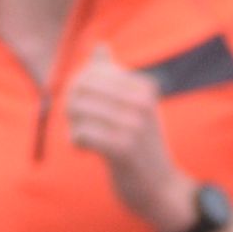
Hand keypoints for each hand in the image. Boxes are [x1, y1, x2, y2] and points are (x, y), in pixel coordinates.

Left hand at [64, 48, 195, 231]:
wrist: (160, 185)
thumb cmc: (142, 142)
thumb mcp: (135, 105)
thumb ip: (115, 75)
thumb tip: (100, 46)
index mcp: (145, 86)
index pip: (93, 72)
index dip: (79, 88)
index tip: (86, 107)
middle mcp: (142, 102)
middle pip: (82, 87)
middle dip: (72, 104)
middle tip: (78, 121)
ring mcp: (134, 125)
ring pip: (78, 109)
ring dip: (74, 124)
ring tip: (82, 136)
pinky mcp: (123, 149)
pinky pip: (82, 133)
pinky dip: (77, 140)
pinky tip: (84, 148)